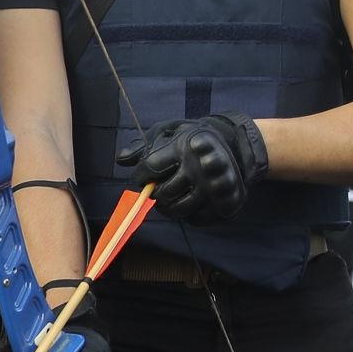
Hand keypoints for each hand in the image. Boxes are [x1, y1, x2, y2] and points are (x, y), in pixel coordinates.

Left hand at [116, 113, 267, 225]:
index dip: (141, 175)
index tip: (143, 176)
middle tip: (158, 188)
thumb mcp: (168, 132)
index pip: (151, 167)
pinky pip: (195, 219)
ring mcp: (218, 187)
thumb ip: (143, 146)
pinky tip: (190, 199)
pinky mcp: (226, 204)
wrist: (232, 146)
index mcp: (190, 144)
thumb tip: (120, 160)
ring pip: (178, 210)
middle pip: (164, 193)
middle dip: (155, 193)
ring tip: (170, 196)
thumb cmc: (192, 139)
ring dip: (168, 207)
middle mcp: (206, 166)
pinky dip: (187, 214)